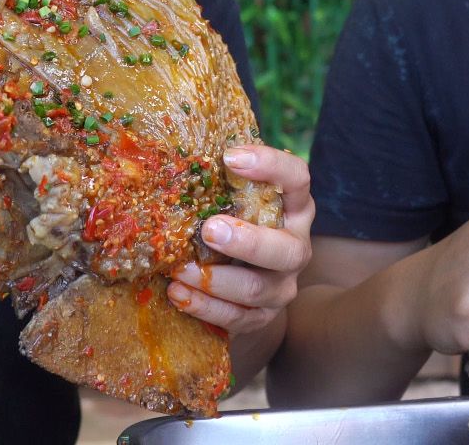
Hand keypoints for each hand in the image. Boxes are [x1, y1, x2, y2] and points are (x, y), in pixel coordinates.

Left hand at [168, 145, 311, 336]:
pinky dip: (205, 307)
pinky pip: (238, 318)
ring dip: (215, 280)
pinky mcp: (263, 317)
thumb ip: (219, 180)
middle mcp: (296, 246)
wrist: (248, 280)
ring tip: (179, 269)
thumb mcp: (236, 199)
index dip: (270, 165)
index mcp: (294, 207)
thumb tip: (172, 151)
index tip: (230, 157)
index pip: (296, 178)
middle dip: (247, 242)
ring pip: (258, 288)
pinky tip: (177, 293)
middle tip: (209, 230)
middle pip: (285, 249)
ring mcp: (282, 285)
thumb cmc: (235, 221)